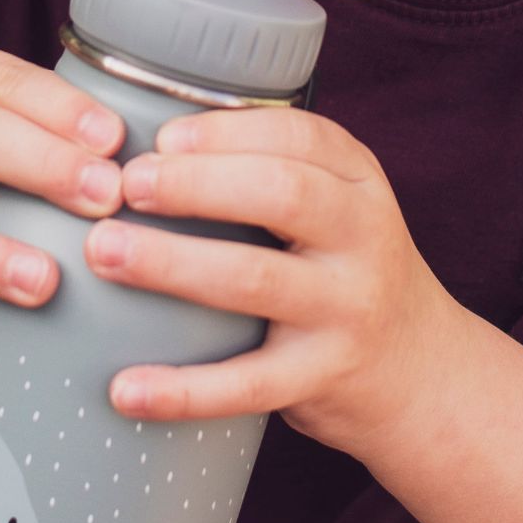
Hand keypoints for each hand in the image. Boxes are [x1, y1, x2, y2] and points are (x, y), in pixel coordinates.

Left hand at [83, 108, 461, 457]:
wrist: (420, 375)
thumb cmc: (343, 276)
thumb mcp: (335, 212)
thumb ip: (267, 177)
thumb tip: (144, 155)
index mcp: (359, 185)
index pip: (299, 137)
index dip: (224, 132)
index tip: (158, 137)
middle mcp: (362, 240)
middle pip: (280, 194)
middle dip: (194, 184)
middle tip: (125, 186)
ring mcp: (346, 311)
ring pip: (255, 279)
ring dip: (171, 263)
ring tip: (103, 252)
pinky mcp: (322, 378)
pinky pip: (246, 384)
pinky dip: (181, 390)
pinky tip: (122, 389)